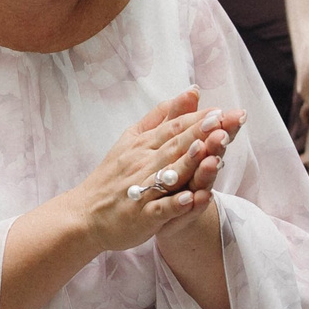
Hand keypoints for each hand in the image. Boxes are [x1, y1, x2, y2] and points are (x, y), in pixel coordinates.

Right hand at [62, 90, 242, 258]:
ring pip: (170, 174)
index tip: (220, 110)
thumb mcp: (132, 139)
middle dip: (199, 134)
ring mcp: (142, 190)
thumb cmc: (112, 176)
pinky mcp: (142, 216)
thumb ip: (162, 116)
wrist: (85, 213)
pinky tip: (190, 199)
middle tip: (222, 122)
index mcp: (143, 144)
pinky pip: (160, 209)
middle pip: (175, 146)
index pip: (174, 128)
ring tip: (210, 152)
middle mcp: (143, 164)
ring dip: (190, 163)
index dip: (197, 119)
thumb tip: (191, 92)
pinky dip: (175, 204)